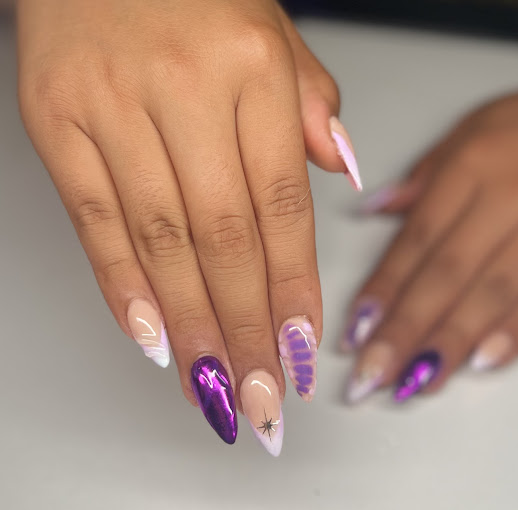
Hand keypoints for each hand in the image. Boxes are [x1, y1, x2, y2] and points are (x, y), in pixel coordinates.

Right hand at [17, 0, 360, 453]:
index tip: (301, 352)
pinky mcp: (54, 119)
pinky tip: (151, 338)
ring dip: (191, 326)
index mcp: (252, 70)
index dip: (292, 289)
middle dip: (246, 330)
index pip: (282, 207)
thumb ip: (310, 106)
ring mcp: (113, 106)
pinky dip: (122, 286)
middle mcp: (185, 90)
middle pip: (224, 239)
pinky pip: (93, 220)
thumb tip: (336, 173)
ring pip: (161, 241)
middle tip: (261, 397)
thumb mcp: (276, 34)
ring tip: (214, 387)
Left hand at [344, 51, 517, 403]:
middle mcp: (510, 198)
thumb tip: (375, 209)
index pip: (417, 239)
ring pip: (493, 295)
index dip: (383, 290)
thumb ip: (424, 174)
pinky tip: (482, 363)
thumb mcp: (475, 127)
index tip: (355, 330)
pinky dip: (517, 333)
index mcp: (473, 164)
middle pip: (447, 275)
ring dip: (449, 343)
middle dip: (404, 331)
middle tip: (370, 375)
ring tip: (413, 382)